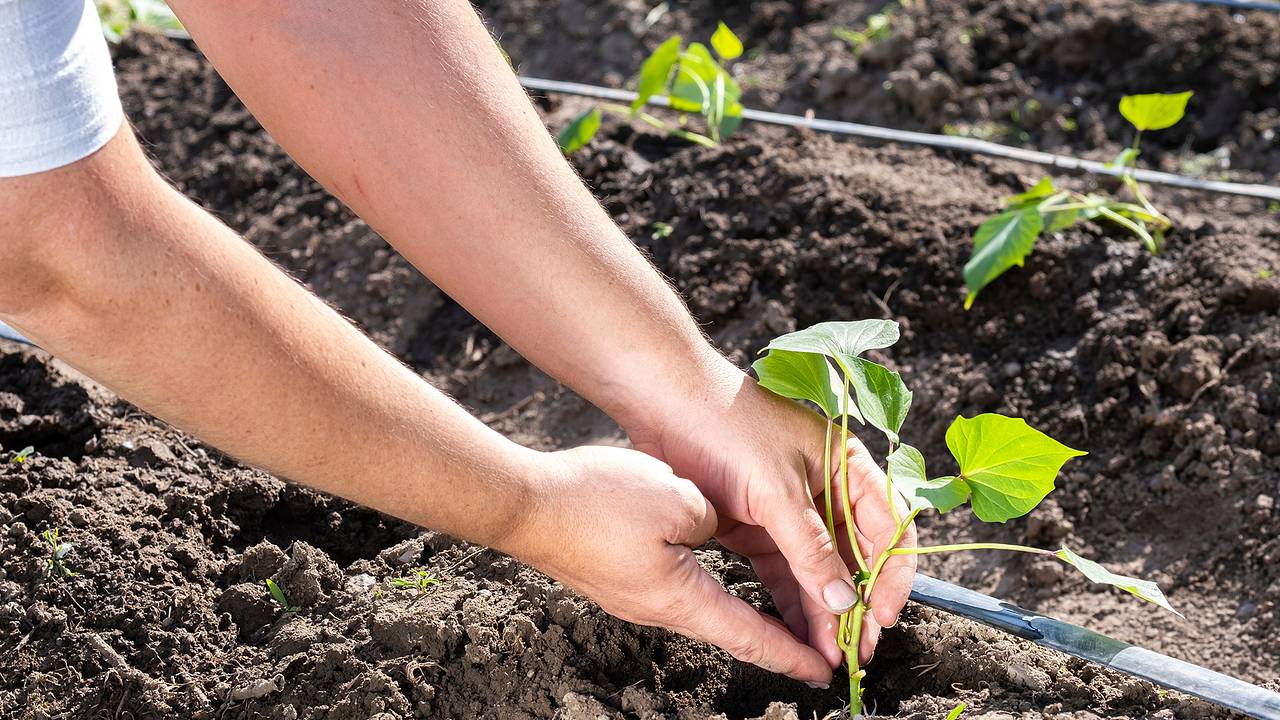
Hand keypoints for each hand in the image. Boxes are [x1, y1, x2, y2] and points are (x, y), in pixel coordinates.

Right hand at [504, 445, 834, 684]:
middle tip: (817, 645)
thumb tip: (714, 526)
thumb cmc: (596, 502)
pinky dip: (714, 590)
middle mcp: (659, 608)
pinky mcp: (618, 577)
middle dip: (779, 637)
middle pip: (732, 630)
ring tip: (781, 609)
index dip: (792, 653)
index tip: (826, 671)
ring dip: (747, 613)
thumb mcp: (678, 499)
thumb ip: (714, 518)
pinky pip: (677, 587)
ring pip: (705, 608)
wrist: (523, 503)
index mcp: (681, 598)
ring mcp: (635, 595)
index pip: (751, 636)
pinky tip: (718, 571)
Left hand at [626, 368, 916, 668]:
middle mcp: (826, 490)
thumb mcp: (776, 490)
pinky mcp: (757, 526)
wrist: (664, 403)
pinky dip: (791, 603)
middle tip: (855, 651)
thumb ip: (811, 548)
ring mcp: (790, 510)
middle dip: (857, 604)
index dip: (891, 576)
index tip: (882, 617)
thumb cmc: (728, 427)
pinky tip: (798, 635)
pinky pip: (783, 572)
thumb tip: (845, 601)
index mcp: (847, 467)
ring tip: (828, 654)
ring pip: (819, 571)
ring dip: (825, 611)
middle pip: (856, 557)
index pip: (890, 529)